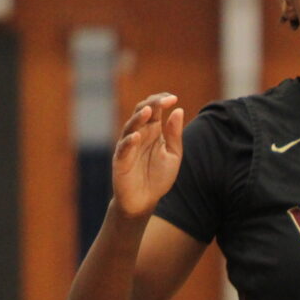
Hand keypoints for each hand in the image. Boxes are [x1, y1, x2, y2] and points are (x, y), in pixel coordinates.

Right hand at [111, 92, 184, 219]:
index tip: (174, 98)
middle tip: (165, 100)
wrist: (144, 200)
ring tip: (149, 111)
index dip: (161, 100)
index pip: (154, 108)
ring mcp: (128, 146)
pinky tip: (136, 137)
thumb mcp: (172, 155)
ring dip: (139, 119)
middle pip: (141, 112)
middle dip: (152, 104)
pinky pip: (123, 148)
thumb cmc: (158, 177)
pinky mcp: (121, 160)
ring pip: (130, 127)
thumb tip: (178, 110)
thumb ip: (175, 134)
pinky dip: (129, 142)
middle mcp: (139, 134)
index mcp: (153, 131)